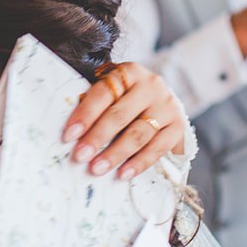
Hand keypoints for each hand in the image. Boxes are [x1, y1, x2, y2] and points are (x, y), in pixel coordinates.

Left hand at [62, 62, 187, 179]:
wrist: (160, 99)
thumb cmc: (126, 96)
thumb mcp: (113, 90)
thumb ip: (95, 104)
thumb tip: (72, 134)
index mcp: (128, 72)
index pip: (104, 93)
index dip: (85, 115)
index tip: (69, 135)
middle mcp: (150, 86)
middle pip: (120, 115)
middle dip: (97, 138)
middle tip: (80, 156)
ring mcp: (166, 106)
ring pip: (138, 134)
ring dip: (116, 154)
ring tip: (97, 168)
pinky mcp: (178, 126)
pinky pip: (158, 148)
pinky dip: (139, 163)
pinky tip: (123, 173)